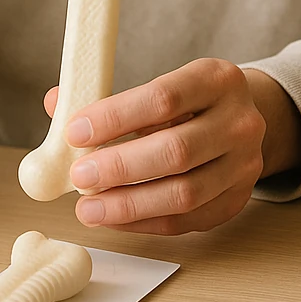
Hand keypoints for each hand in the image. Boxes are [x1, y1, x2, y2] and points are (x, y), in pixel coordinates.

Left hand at [44, 58, 300, 234]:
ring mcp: (244, 165)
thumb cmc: (186, 100)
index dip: (115, 117)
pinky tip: (113, 218)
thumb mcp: (156, 83)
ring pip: (185, 193)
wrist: (240, 119)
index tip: (75, 132)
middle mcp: (239, 122)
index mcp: (215, 80)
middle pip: (176, 150)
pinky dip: (145, 222)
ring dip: (129, 204)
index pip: (163, 98)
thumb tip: (56, 104)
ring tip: (88, 207)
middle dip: (120, 167)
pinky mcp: (237, 200)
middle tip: (78, 176)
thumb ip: (105, 94)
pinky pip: (188, 220)